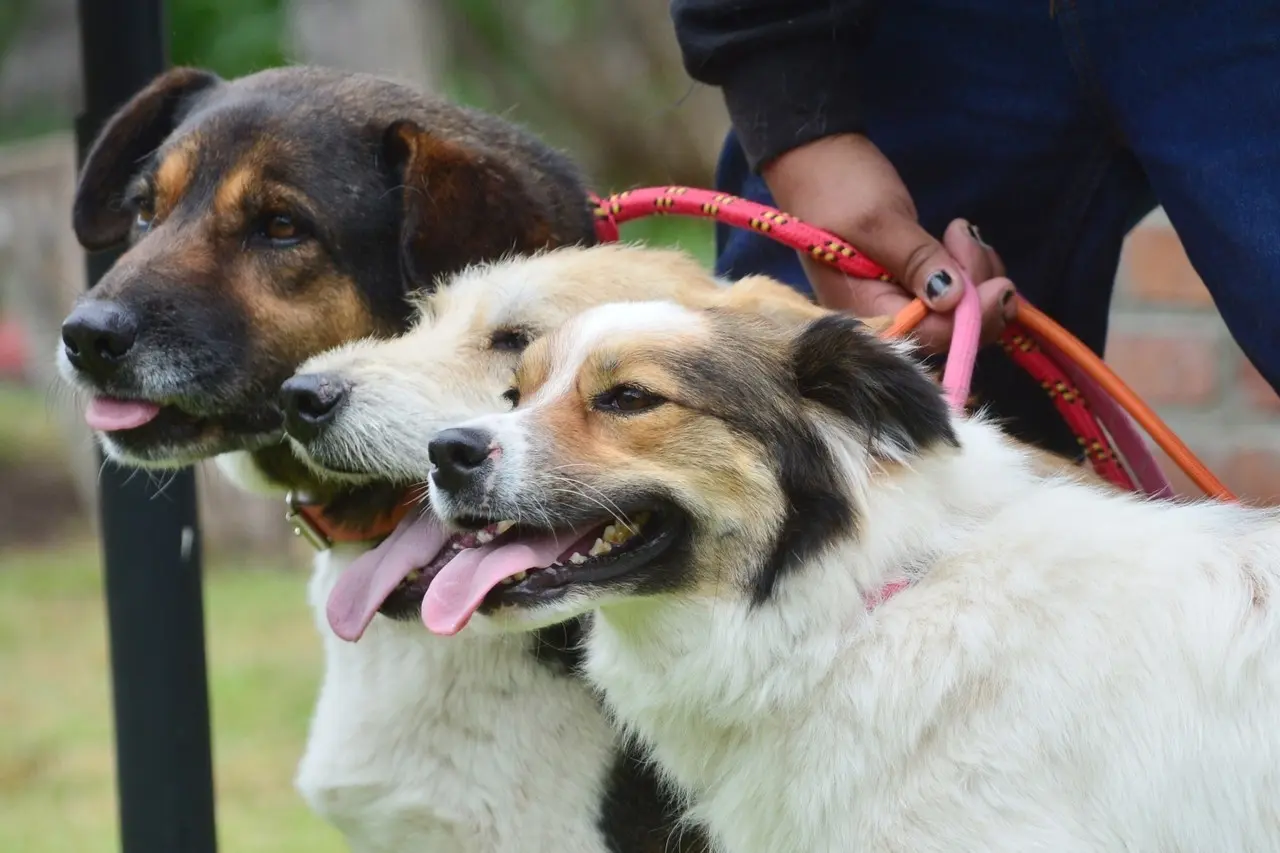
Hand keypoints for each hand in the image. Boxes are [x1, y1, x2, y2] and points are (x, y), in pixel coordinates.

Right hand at [762, 133, 1017, 351]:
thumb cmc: (835, 187)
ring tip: (960, 232)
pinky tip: (959, 242)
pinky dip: (970, 274)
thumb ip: (915, 261)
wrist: (815, 159)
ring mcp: (896, 305)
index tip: (999, 284)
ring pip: (957, 317)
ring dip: (976, 277)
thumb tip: (953, 298)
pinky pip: (952, 298)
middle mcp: (880, 319)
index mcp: (861, 313)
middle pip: (947, 335)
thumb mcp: (878, 220)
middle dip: (977, 296)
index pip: (928, 337)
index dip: (970, 319)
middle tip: (969, 240)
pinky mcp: (909, 289)